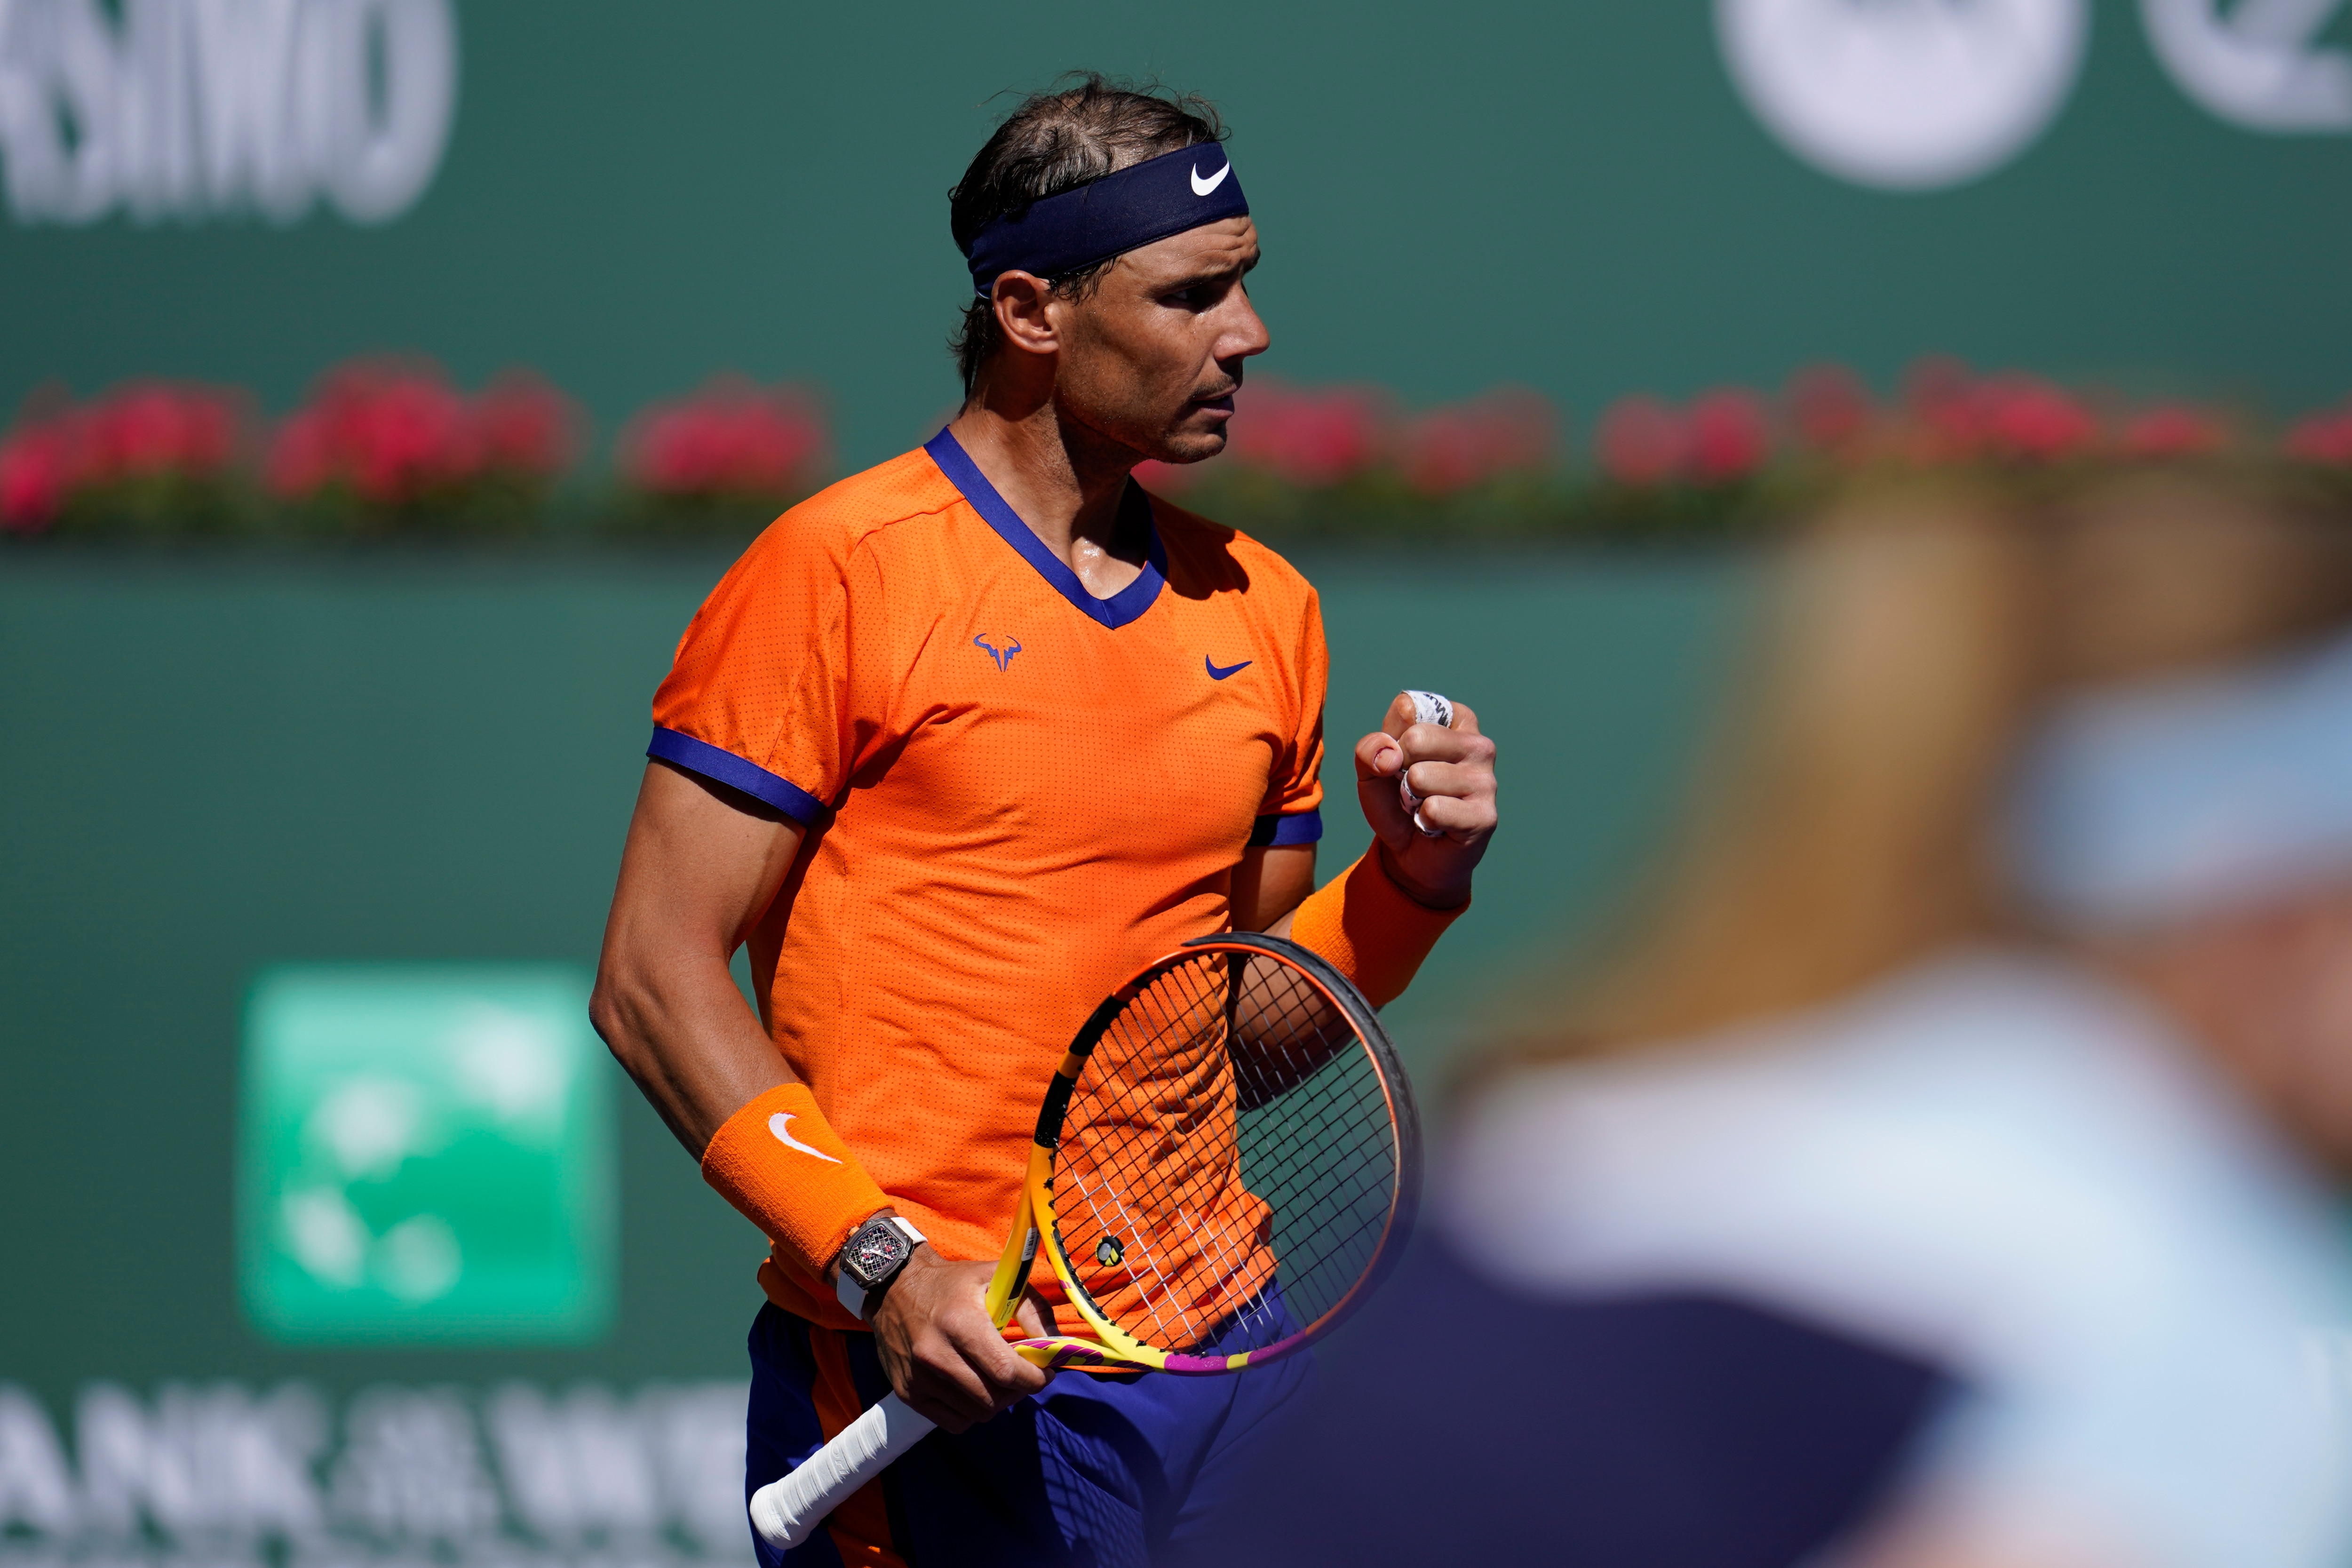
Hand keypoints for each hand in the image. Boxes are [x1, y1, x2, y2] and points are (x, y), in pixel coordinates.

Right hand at [867, 1245, 1050, 1431]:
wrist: (893, 1287)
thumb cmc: (952, 1283)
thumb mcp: (995, 1278)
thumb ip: (1032, 1308)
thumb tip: (1055, 1345)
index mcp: (960, 1323)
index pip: (1006, 1371)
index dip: (1034, 1379)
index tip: (1046, 1374)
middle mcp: (935, 1354)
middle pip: (994, 1398)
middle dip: (1018, 1391)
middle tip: (1023, 1377)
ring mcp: (918, 1378)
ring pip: (976, 1413)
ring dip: (996, 1402)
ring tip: (998, 1381)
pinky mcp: (907, 1392)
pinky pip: (953, 1422)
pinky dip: (971, 1413)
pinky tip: (973, 1390)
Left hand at [1355, 692, 1497, 908]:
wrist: (1411, 854)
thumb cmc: (1397, 802)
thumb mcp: (1372, 769)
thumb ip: (1370, 748)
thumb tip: (1390, 755)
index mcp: (1457, 721)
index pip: (1409, 708)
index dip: (1391, 738)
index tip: (1403, 758)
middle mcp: (1479, 745)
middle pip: (1416, 738)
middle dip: (1399, 769)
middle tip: (1412, 788)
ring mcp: (1486, 780)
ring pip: (1421, 776)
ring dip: (1410, 799)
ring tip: (1424, 807)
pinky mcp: (1485, 815)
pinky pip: (1434, 809)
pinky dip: (1422, 822)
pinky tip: (1436, 826)